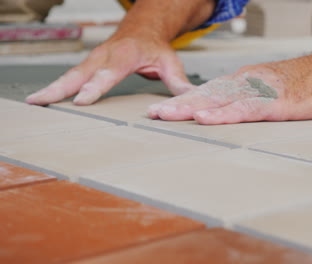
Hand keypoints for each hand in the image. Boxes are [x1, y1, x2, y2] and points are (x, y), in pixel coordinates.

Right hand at [26, 36, 193, 105]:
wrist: (143, 30)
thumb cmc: (155, 47)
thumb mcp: (170, 61)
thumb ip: (177, 81)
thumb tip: (189, 97)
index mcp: (125, 55)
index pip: (108, 73)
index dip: (95, 87)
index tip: (81, 100)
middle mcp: (105, 56)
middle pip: (80, 73)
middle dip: (61, 88)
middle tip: (43, 101)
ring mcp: (94, 59)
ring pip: (70, 74)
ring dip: (52, 88)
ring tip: (34, 101)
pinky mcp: (88, 64)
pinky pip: (70, 76)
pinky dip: (55, 87)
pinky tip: (42, 98)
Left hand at [147, 53, 311, 124]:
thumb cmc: (306, 83)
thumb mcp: (272, 90)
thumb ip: (252, 98)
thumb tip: (235, 109)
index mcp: (245, 81)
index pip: (209, 92)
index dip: (185, 101)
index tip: (165, 110)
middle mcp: (246, 83)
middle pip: (207, 95)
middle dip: (178, 105)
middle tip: (153, 114)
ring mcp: (258, 92)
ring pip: (219, 100)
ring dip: (191, 109)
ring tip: (167, 115)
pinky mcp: (273, 103)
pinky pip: (243, 110)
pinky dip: (222, 115)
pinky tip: (205, 119)